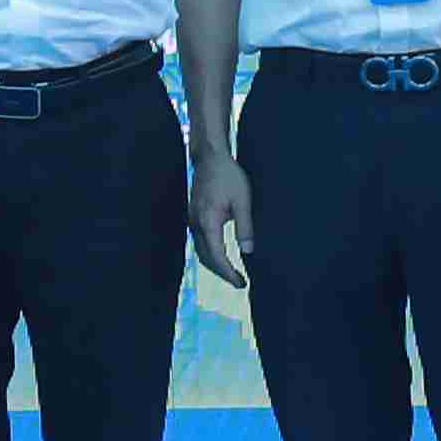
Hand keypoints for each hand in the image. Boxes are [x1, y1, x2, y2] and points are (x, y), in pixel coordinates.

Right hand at [189, 149, 254, 294]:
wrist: (210, 158)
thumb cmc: (228, 176)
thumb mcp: (242, 200)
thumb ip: (245, 227)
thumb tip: (248, 251)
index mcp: (208, 222)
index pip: (217, 256)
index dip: (229, 273)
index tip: (242, 282)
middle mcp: (196, 223)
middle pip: (206, 258)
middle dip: (222, 273)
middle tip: (240, 282)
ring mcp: (192, 220)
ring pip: (201, 251)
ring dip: (215, 264)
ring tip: (232, 273)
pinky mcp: (194, 216)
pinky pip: (200, 241)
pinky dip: (210, 253)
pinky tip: (221, 254)